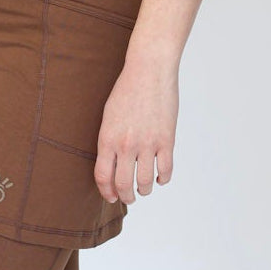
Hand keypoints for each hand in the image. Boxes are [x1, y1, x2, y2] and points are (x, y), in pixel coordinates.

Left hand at [94, 56, 178, 203]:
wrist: (149, 71)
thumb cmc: (127, 90)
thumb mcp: (108, 116)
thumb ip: (109, 141)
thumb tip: (112, 163)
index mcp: (108, 139)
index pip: (104, 177)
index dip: (107, 191)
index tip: (111, 196)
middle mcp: (126, 145)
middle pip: (123, 184)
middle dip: (126, 196)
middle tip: (129, 198)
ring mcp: (148, 144)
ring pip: (144, 182)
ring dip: (144, 190)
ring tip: (144, 189)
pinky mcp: (167, 140)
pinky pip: (165, 169)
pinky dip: (163, 179)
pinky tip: (160, 178)